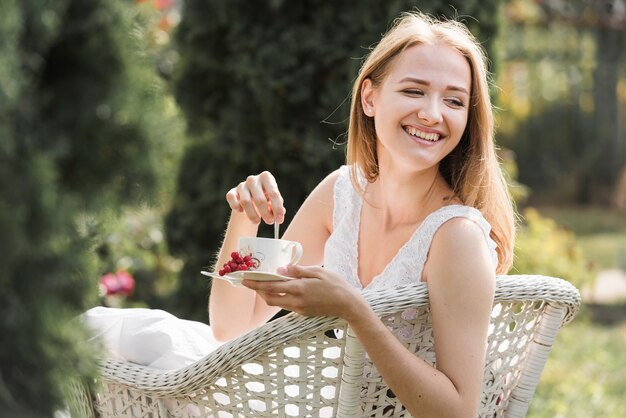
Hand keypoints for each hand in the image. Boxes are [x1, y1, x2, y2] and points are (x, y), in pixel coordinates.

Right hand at [226, 171, 285, 224]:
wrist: (251, 198)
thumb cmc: (266, 198)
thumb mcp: (274, 201)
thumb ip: (278, 205)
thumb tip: (281, 211)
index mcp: (266, 177)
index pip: (274, 193)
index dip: (278, 208)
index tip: (280, 220)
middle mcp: (253, 179)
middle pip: (260, 199)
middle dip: (266, 214)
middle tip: (270, 222)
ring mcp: (241, 185)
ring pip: (245, 202)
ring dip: (252, 215)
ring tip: (257, 222)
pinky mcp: (232, 192)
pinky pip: (232, 200)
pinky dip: (236, 207)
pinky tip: (242, 212)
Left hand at [242, 265, 364, 319]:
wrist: (348, 305)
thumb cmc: (336, 284)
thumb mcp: (317, 272)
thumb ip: (298, 271)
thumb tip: (281, 269)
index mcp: (298, 288)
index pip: (271, 286)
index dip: (255, 283)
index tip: (244, 279)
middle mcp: (296, 301)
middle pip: (269, 298)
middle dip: (258, 290)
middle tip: (250, 281)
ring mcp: (299, 309)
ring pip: (276, 303)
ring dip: (267, 294)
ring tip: (262, 284)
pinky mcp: (303, 313)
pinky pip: (286, 305)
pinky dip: (279, 297)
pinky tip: (280, 289)